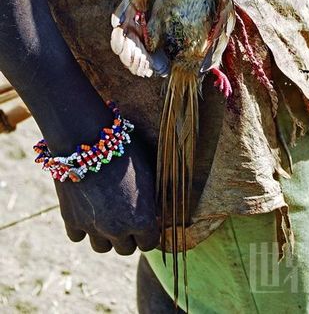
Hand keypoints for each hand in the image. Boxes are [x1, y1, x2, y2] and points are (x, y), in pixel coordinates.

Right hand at [55, 137, 159, 253]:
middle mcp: (118, 229)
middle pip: (125, 249)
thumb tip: (156, 211)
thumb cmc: (125, 151)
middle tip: (126, 216)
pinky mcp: (71, 219)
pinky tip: (88, 210)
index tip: (146, 221)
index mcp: (142, 219)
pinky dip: (82, 227)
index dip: (149, 232)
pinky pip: (78, 236)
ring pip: (102, 247)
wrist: (88, 140)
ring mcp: (93, 227)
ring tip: (107, 215)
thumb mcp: (148, 173)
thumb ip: (152, 199)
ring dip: (105, 236)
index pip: (149, 243)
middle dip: (128, 235)